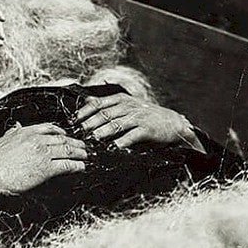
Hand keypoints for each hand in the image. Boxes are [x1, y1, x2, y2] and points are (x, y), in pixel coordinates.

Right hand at [0, 123, 87, 196]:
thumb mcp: (3, 141)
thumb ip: (13, 132)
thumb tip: (17, 126)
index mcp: (27, 132)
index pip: (49, 128)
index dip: (61, 131)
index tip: (66, 134)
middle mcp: (36, 140)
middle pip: (62, 138)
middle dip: (74, 142)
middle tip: (82, 146)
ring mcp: (42, 153)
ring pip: (67, 150)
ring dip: (80, 153)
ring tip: (86, 156)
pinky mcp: (46, 168)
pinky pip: (67, 164)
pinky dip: (77, 165)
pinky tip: (81, 167)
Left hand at [74, 93, 203, 150]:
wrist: (173, 123)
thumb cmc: (146, 116)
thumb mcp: (127, 105)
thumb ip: (108, 104)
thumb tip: (87, 101)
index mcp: (120, 99)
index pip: (98, 103)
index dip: (84, 112)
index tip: (74, 121)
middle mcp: (128, 106)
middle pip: (105, 114)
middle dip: (90, 123)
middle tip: (79, 133)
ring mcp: (138, 117)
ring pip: (116, 124)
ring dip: (103, 132)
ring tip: (93, 139)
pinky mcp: (147, 129)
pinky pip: (132, 135)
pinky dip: (122, 142)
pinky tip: (114, 148)